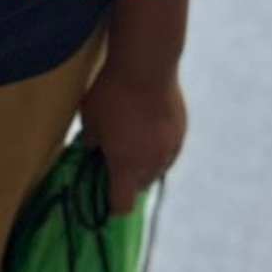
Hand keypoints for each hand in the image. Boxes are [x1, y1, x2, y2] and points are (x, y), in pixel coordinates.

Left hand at [80, 65, 186, 215]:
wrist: (147, 66)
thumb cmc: (111, 94)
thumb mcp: (90, 119)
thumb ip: (92, 142)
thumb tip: (95, 151)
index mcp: (126, 167)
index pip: (122, 205)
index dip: (112, 204)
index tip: (104, 192)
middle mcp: (152, 164)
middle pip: (140, 187)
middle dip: (127, 179)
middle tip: (114, 157)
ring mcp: (171, 149)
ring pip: (156, 169)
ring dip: (145, 163)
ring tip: (132, 138)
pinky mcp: (182, 132)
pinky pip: (168, 150)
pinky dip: (158, 146)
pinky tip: (148, 125)